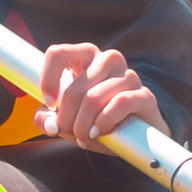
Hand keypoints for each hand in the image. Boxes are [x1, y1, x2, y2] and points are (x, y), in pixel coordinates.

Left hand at [36, 42, 168, 154]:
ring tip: (84, 137)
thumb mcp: (66, 119)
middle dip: (66, 118)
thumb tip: (48, 124)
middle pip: (74, 88)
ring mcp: (128, 75)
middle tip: (68, 132)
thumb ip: (47, 119)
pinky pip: (120, 103)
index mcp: (85, 57)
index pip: (57, 54)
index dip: (48, 80)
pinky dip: (105, 121)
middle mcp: (108, 59)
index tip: (50, 104)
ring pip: (94, 98)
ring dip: (83, 125)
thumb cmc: (94, 119)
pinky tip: (99, 132)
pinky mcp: (145, 95)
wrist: (134, 136)